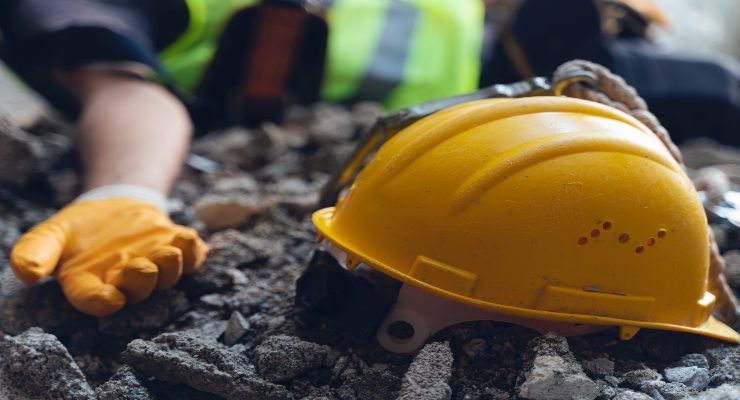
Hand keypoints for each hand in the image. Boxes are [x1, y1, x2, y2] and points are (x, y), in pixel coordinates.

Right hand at [10, 198, 206, 315]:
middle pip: (136, 290)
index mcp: (90, 285)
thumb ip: (36, 252)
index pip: (94, 299)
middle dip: (141, 280)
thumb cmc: (79, 229)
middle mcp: (124, 282)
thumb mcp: (51, 235)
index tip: (111, 299)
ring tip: (169, 253)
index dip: (102, 302)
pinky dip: (193, 251)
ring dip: (170, 267)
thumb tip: (27, 273)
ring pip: (166, 277)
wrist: (112, 206)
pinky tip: (188, 237)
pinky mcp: (174, 250)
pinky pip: (190, 258)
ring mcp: (153, 267)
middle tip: (142, 267)